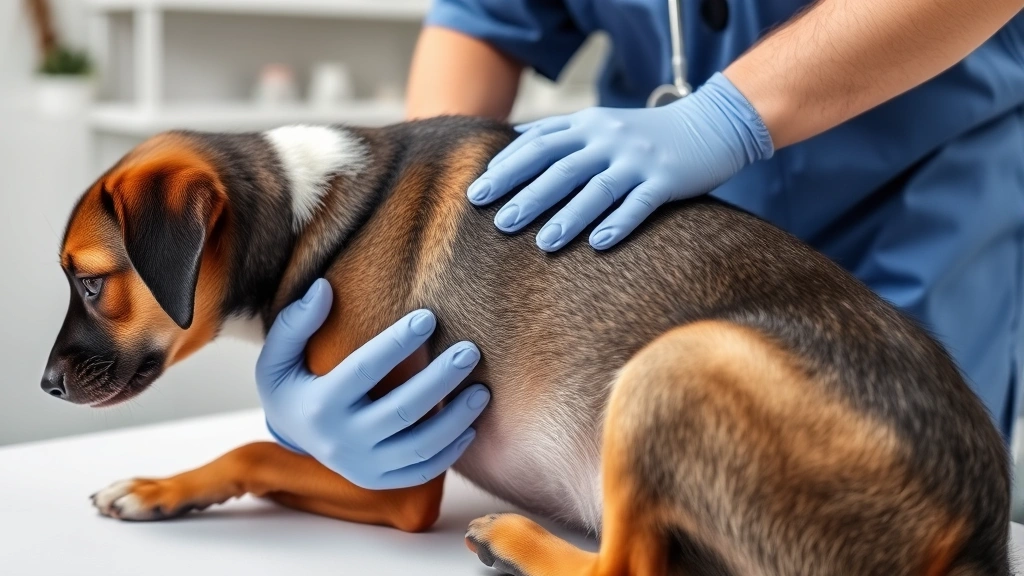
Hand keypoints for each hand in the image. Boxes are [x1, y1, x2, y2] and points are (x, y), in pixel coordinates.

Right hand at [255, 279, 489, 489]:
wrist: (291, 437)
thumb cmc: (292, 385)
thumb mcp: (277, 357)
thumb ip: (295, 323)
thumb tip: (323, 288)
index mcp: (319, 406)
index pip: (364, 371)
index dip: (397, 343)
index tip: (428, 316)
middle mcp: (342, 440)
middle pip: (403, 410)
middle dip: (441, 380)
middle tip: (470, 351)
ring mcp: (363, 465)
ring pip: (420, 447)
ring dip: (457, 419)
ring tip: (482, 390)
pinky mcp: (379, 480)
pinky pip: (422, 472)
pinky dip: (450, 453)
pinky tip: (470, 426)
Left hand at [466, 72, 773, 251]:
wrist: (712, 124)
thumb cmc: (645, 133)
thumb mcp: (600, 123)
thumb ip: (560, 133)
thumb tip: (513, 143)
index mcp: (587, 125)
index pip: (537, 145)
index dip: (506, 169)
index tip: (478, 193)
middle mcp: (608, 138)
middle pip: (560, 168)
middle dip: (527, 195)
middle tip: (500, 223)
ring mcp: (638, 158)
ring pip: (597, 189)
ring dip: (569, 217)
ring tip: (544, 244)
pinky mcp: (667, 179)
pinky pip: (640, 204)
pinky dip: (619, 223)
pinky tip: (599, 245)